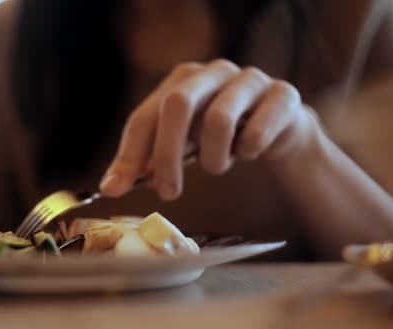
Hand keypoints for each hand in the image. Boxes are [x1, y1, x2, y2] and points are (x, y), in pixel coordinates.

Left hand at [101, 59, 320, 200]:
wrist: (278, 127)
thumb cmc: (219, 136)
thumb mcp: (180, 147)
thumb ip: (147, 163)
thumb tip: (110, 186)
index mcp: (180, 80)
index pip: (144, 116)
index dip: (129, 154)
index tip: (118, 189)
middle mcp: (212, 72)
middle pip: (178, 105)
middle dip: (168, 156)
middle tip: (168, 193)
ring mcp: (249, 79)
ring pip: (219, 120)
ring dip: (214, 158)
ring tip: (218, 165)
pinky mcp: (282, 95)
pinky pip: (258, 132)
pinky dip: (247, 152)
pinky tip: (248, 152)